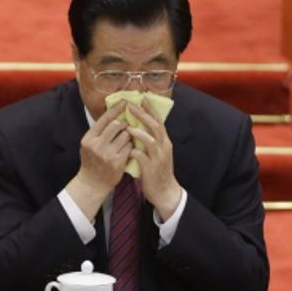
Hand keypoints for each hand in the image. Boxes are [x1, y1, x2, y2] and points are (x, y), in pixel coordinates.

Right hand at [66, 106, 133, 219]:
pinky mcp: (117, 161)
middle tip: (126, 127)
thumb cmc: (93, 161)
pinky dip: (131, 146)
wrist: (92, 183)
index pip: (104, 118)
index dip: (116, 109)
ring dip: (129, 135)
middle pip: (118, 124)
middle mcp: (96, 145)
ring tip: (124, 141)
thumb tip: (114, 112)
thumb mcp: (90, 145)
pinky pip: (130, 146)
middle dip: (125, 124)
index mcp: (88, 138)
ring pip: (126, 134)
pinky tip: (127, 150)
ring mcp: (107, 154)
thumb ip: (100, 131)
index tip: (126, 101)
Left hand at [124, 102, 182, 221]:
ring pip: (150, 140)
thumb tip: (140, 127)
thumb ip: (151, 141)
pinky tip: (126, 148)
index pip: (159, 121)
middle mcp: (163, 147)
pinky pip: (142, 157)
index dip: (150, 110)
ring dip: (138, 132)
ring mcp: (158, 157)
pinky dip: (134, 151)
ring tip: (127, 127)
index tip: (142, 99)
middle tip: (131, 106)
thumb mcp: (158, 153)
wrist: (164, 191)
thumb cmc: (158, 171)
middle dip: (143, 116)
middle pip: (155, 127)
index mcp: (165, 142)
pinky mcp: (151, 168)